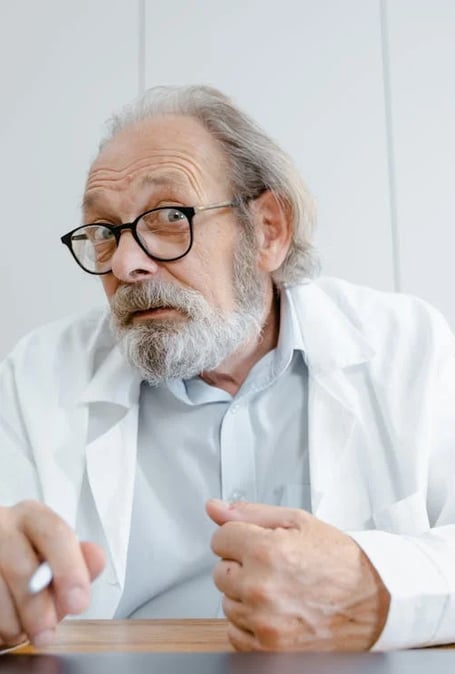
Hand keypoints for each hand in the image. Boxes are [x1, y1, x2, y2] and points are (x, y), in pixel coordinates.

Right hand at [0, 500, 104, 648]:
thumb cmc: (28, 562)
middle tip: (46, 633)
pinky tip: (5, 624)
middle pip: (23, 568)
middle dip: (38, 608)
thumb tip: (96, 559)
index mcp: (33, 517)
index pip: (56, 534)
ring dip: (13, 621)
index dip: (70, 570)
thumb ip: (79, 562)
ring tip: (21, 630)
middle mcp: (3, 525)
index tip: (78, 603)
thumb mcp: (56, 559)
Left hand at [206, 499, 389, 650]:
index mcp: (266, 551)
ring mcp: (263, 623)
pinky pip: (234, 633)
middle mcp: (260, 589)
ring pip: (227, 602)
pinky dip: (250, 624)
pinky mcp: (268, 650)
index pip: (220, 538)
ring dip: (246, 595)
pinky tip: (277, 612)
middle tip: (275, 567)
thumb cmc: (339, 561)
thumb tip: (214, 508)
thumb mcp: (297, 522)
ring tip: (281, 589)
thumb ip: (250, 514)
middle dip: (242, 566)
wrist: (375, 601)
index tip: (258, 543)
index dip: (240, 538)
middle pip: (219, 571)